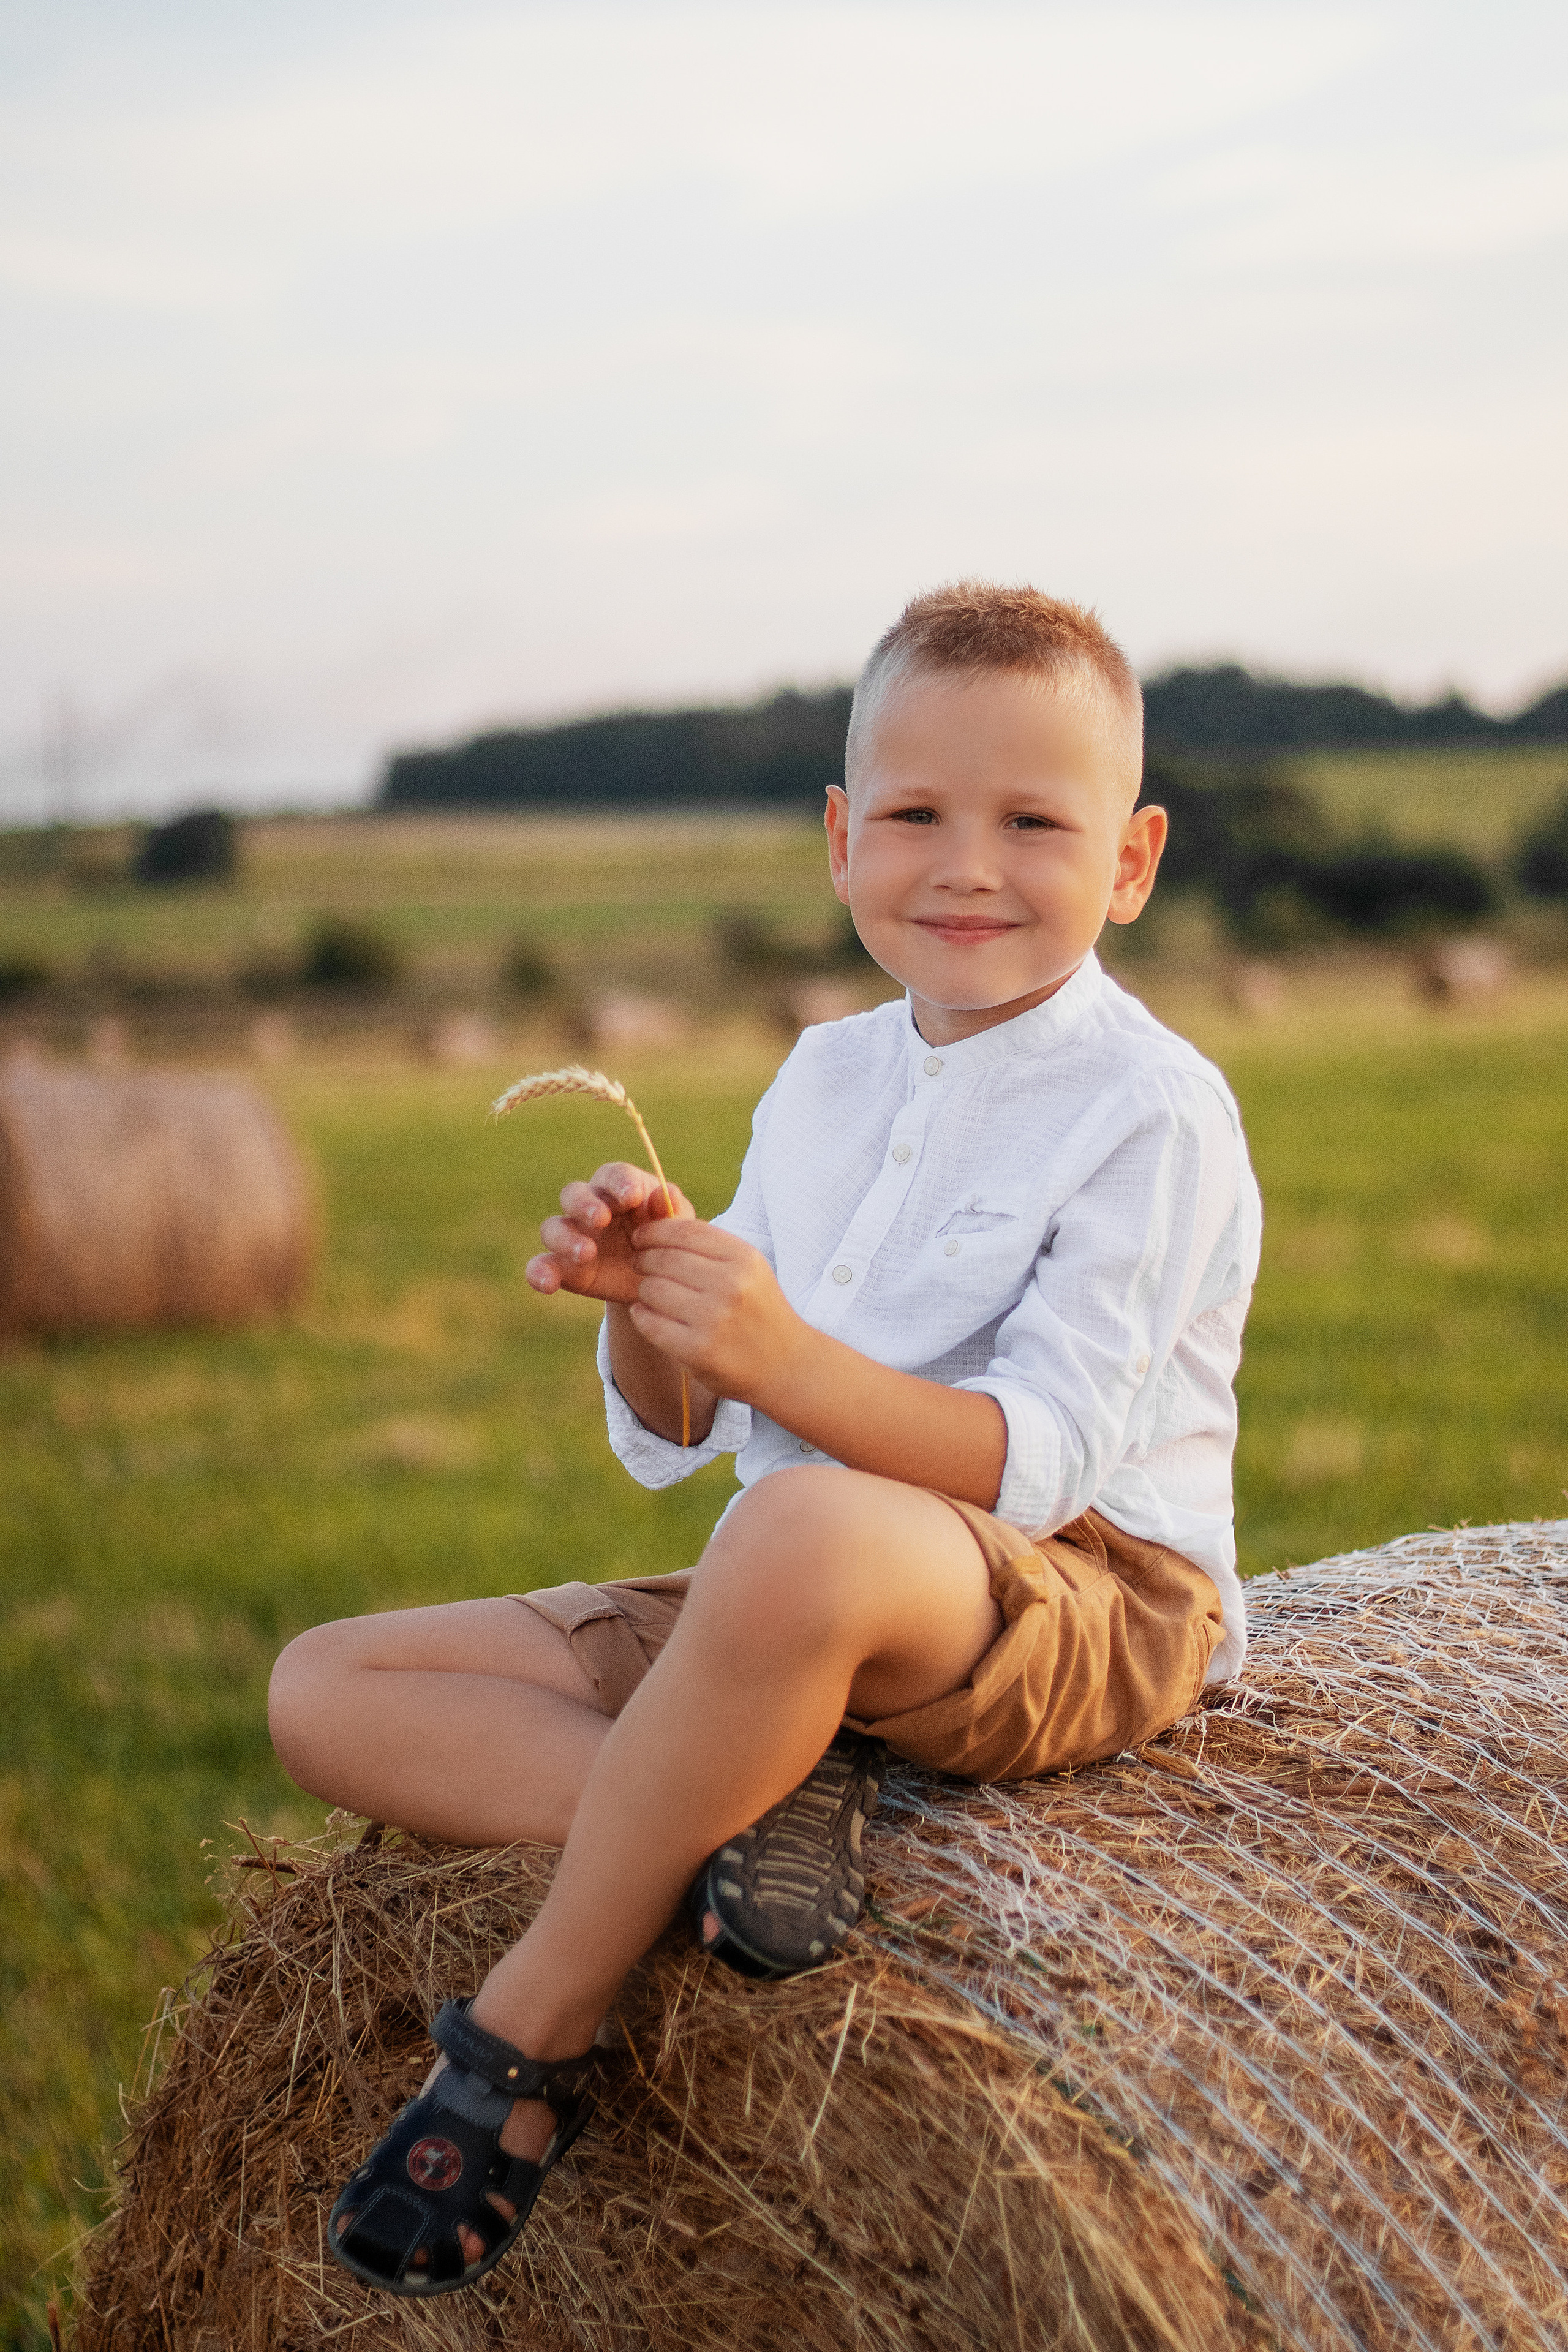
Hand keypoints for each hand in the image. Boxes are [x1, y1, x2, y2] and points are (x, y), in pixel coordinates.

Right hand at [526, 1162, 695, 1303]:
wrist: (659, 1285)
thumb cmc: (668, 1243)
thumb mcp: (676, 1228)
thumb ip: (669, 1211)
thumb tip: (666, 1194)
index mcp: (620, 1189)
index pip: (613, 1175)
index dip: (620, 1183)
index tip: (632, 1197)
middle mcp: (590, 1208)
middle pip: (574, 1194)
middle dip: (585, 1204)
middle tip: (601, 1219)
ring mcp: (573, 1237)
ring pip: (553, 1227)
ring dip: (565, 1238)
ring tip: (586, 1253)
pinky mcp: (564, 1267)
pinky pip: (541, 1265)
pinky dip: (538, 1273)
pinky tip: (547, 1283)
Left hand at [627, 1221, 810, 1407]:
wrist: (786, 1365)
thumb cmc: (758, 1309)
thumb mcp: (747, 1269)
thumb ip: (709, 1244)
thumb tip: (659, 1211)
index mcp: (744, 1259)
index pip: (685, 1231)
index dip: (654, 1230)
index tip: (642, 1237)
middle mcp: (731, 1285)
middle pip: (663, 1259)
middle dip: (644, 1259)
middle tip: (639, 1263)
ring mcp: (714, 1319)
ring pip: (653, 1289)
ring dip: (643, 1288)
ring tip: (649, 1291)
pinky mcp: (698, 1351)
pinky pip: (650, 1322)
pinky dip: (642, 1315)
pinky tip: (647, 1313)